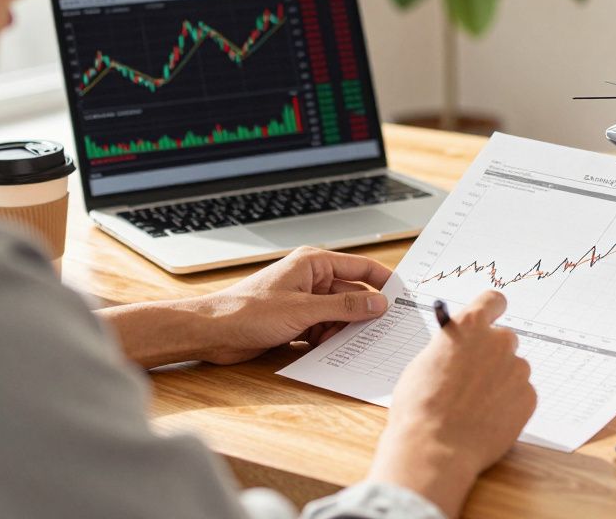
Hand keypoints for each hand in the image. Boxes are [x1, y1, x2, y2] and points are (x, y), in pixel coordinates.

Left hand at [196, 246, 391, 364]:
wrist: (212, 332)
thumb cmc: (248, 312)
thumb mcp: (304, 310)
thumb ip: (345, 306)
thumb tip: (379, 303)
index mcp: (313, 263)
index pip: (360, 267)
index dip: (383, 281)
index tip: (404, 297)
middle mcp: (310, 279)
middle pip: (351, 294)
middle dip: (363, 313)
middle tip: (383, 330)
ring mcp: (302, 301)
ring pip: (338, 315)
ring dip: (343, 330)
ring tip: (350, 344)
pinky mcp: (294, 321)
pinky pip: (322, 329)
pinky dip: (327, 340)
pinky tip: (330, 351)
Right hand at [367, 290, 535, 517]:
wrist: (435, 448)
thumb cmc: (419, 406)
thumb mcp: (423, 363)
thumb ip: (450, 347)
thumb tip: (458, 349)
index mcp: (469, 326)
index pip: (493, 301)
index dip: (492, 311)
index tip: (491, 319)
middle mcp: (498, 341)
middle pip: (504, 339)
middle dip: (492, 355)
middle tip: (474, 378)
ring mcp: (517, 369)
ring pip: (513, 369)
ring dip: (501, 381)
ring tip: (476, 406)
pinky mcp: (529, 396)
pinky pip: (520, 394)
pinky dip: (508, 404)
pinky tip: (487, 419)